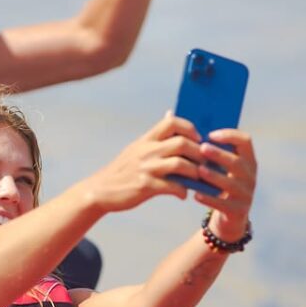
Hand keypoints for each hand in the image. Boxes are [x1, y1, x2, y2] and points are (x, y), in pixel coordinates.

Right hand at [82, 113, 202, 213]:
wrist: (101, 190)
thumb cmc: (123, 170)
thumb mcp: (137, 147)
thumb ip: (157, 134)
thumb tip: (171, 112)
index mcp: (146, 140)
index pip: (172, 122)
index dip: (190, 128)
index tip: (197, 140)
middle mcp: (146, 151)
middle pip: (182, 143)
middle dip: (199, 153)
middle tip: (205, 163)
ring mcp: (146, 168)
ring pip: (180, 164)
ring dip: (195, 173)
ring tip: (198, 179)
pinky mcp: (145, 186)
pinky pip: (173, 187)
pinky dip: (182, 191)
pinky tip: (182, 194)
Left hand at [193, 130, 257, 241]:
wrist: (228, 217)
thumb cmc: (217, 184)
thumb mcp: (218, 167)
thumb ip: (207, 149)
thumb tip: (183, 126)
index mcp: (247, 160)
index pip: (245, 141)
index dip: (230, 135)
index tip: (211, 134)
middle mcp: (250, 176)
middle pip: (238, 163)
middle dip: (220, 155)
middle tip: (202, 148)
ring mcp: (246, 194)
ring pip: (231, 183)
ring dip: (215, 176)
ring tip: (199, 170)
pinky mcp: (238, 211)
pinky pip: (223, 204)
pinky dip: (210, 199)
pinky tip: (196, 194)